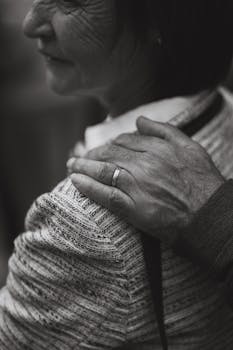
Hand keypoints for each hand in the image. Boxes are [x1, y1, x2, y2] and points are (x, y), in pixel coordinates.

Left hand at [67, 117, 224, 243]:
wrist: (208, 214)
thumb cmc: (202, 181)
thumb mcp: (190, 147)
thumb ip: (164, 131)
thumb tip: (140, 121)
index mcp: (156, 148)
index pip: (124, 141)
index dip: (110, 144)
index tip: (103, 149)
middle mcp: (143, 164)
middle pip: (109, 154)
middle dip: (92, 154)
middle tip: (81, 157)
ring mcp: (136, 186)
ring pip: (103, 171)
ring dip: (83, 167)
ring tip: (71, 166)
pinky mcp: (133, 208)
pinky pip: (105, 195)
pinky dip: (88, 187)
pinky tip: (75, 181)